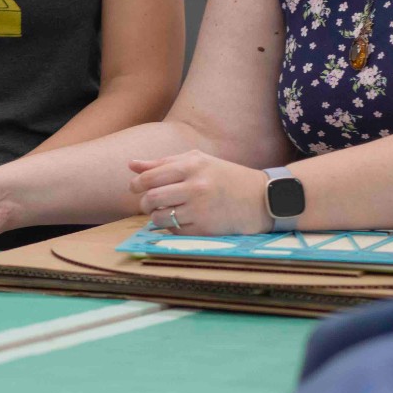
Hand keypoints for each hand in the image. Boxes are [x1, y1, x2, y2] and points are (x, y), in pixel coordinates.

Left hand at [128, 151, 269, 235]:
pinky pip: (174, 231)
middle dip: (144, 203)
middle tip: (147, 203)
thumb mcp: (197, 161)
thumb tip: (131, 165)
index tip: (135, 188)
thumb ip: (163, 163)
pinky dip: (171, 227)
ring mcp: (200, 209)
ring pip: (160, 217)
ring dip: (155, 217)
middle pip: (151, 198)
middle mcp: (195, 187)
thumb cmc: (224, 176)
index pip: (149, 177)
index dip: (136, 184)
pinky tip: (181, 220)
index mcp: (192, 166)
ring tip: (163, 212)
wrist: (261, 198)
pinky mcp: (205, 229)